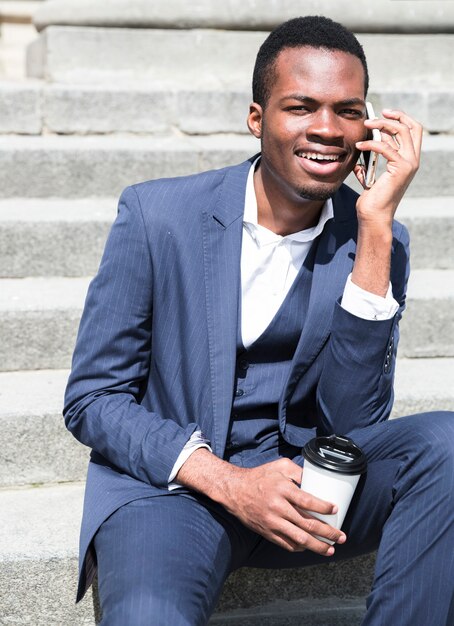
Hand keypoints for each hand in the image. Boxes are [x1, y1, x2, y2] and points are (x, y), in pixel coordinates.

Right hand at [218, 458, 345, 555]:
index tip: (335, 510)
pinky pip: (287, 544)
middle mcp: (278, 507)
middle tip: (341, 536)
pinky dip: (300, 548)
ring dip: (317, 546)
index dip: (323, 507)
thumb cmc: (259, 476)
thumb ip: (298, 471)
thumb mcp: (279, 466)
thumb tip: (316, 479)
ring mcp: (272, 522)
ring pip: (299, 538)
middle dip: (327, 532)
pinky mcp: (267, 532)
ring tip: (330, 549)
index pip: (307, 501)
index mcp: (282, 489)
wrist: (235, 490)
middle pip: (307, 523)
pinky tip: (309, 547)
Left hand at [353, 109, 422, 224]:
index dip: (401, 118)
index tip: (385, 113)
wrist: (373, 215)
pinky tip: (359, 146)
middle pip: (411, 126)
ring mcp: (409, 164)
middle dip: (395, 116)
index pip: (413, 130)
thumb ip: (370, 160)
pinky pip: (386, 147)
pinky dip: (371, 143)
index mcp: (409, 160)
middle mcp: (413, 160)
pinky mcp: (400, 168)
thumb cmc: (371, 198)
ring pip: (401, 132)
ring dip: (381, 125)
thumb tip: (360, 148)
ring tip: (366, 124)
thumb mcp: (370, 174)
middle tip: (377, 113)